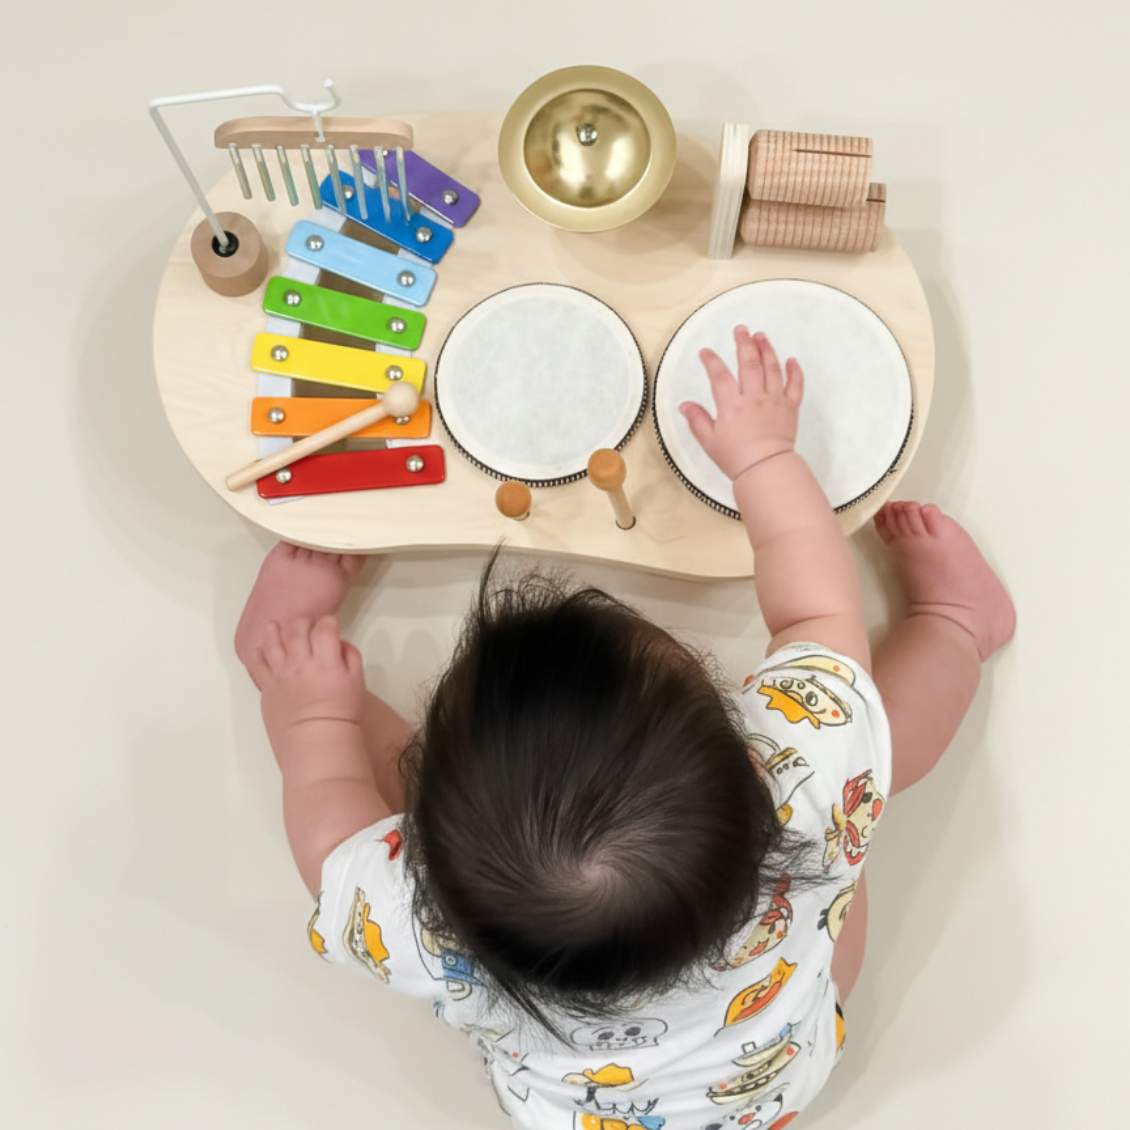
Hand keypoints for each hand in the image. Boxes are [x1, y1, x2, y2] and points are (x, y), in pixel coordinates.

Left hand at [249, 615, 365, 739]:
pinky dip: (259, 652)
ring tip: (276, 626)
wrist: (317, 743)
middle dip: (304, 621)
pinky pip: (258, 663)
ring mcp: (280, 674)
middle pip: (297, 629)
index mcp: (326, 661)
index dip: (329, 621)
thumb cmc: (342, 714)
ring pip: (273, 641)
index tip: (331, 625)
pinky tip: (263, 649)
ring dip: (275, 630)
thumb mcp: (358, 682)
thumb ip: (351, 656)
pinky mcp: (267, 687)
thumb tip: (339, 643)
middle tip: (308, 625)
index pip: (325, 628)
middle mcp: (301, 662)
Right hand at [679, 328, 803, 482]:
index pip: (719, 376)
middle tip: (740, 330)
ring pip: (772, 368)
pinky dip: (794, 371)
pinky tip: (791, 360)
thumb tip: (685, 405)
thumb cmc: (736, 458)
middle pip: (749, 363)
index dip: (711, 361)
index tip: (705, 352)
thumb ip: (697, 420)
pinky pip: (795, 385)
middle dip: (743, 343)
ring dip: (766, 349)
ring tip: (761, 336)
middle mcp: (754, 398)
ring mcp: (774, 401)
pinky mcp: (790, 408)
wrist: (766, 470)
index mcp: (732, 406)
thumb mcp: (709, 441)